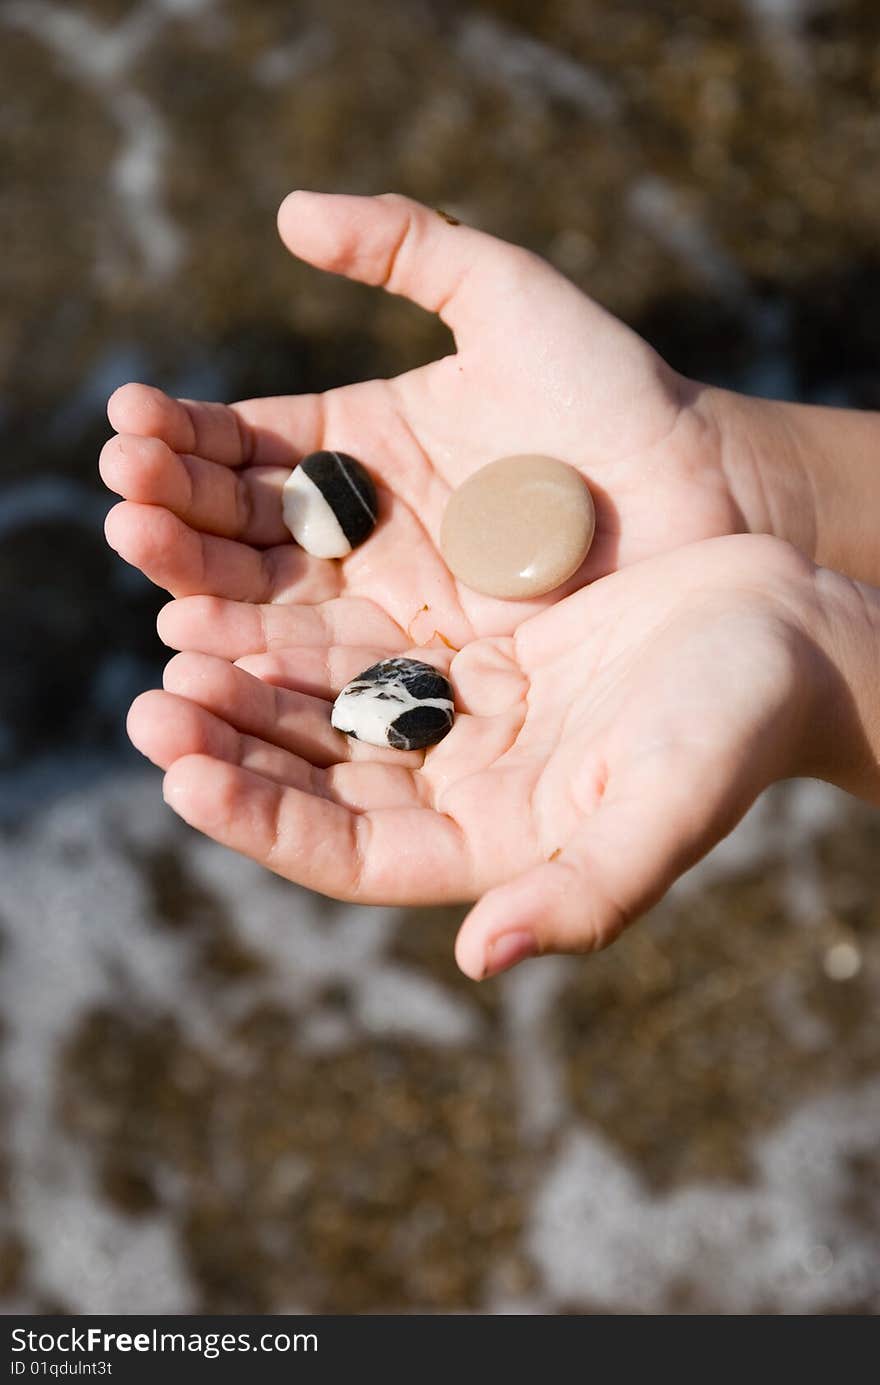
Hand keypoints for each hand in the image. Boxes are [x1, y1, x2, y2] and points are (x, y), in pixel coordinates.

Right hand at [101, 190, 753, 648]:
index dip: (187, 435)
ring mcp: (386, 604)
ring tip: (148, 559)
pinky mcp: (421, 667)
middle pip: (241, 527)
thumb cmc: (612, 390)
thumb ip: (407, 244)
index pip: (246, 443)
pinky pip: (330, 664)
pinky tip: (207, 641)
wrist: (701, 496)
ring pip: (270, 598)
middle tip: (126, 494)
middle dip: (176, 510)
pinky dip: (266, 654)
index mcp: (359, 445)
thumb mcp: (509, 297)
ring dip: (199, 582)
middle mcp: (358, 530)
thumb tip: (287, 212)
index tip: (134, 421)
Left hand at [126, 535, 856, 979]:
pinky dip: (305, 628)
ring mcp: (463, 727)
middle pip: (320, 783)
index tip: (184, 771)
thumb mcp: (668, 807)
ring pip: (329, 714)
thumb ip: (583, 893)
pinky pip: (365, 648)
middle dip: (232, 745)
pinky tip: (248, 591)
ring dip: (251, 685)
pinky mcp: (470, 662)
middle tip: (151, 699)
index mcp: (495, 850)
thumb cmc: (739, 725)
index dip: (265, 821)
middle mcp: (464, 796)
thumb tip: (479, 962)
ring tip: (173, 638)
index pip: (352, 854)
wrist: (783, 635)